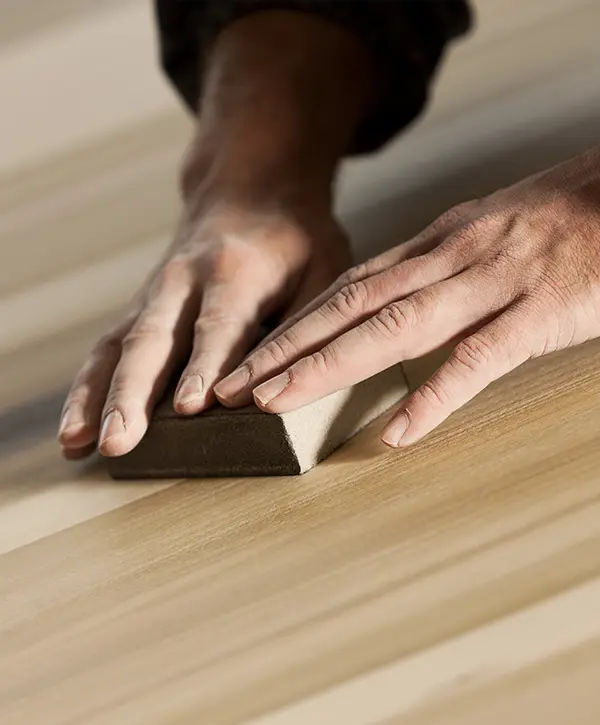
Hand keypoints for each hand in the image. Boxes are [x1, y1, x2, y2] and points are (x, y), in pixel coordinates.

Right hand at [57, 8, 371, 458]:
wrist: (250, 189)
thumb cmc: (295, 238)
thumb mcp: (323, 268)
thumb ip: (304, 324)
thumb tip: (280, 388)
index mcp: (237, 270)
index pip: (219, 325)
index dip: (205, 366)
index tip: (189, 408)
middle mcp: (183, 280)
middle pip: (152, 340)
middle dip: (132, 394)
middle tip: (119, 441)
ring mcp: (155, 294)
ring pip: (118, 347)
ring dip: (95, 398)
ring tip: (77, 444)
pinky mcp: (141, 308)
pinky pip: (108, 349)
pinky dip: (87, 389)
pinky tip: (74, 429)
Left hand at [215, 147, 599, 446]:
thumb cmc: (563, 216)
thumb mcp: (486, 231)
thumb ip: (440, 265)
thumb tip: (396, 297)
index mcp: (436, 244)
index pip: (347, 287)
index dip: (294, 325)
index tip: (251, 356)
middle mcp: (448, 260)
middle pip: (349, 307)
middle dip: (285, 348)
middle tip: (234, 386)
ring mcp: (490, 286)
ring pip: (392, 328)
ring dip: (327, 366)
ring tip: (275, 402)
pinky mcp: (537, 314)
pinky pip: (476, 360)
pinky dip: (433, 398)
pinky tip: (395, 435)